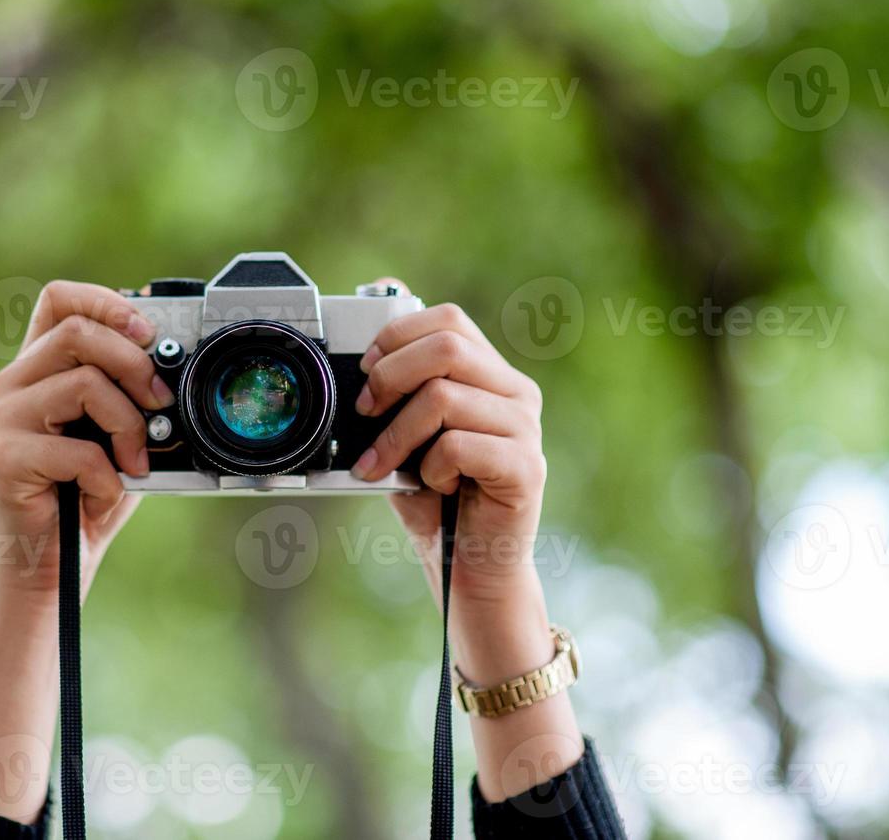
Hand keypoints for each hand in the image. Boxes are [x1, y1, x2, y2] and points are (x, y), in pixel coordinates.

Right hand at [0, 280, 171, 822]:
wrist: (51, 567)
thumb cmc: (89, 497)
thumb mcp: (125, 433)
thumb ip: (139, 391)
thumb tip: (176, 351)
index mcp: (40, 368)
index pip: (60, 299)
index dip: (107, 302)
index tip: (149, 331)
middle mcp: (13, 385)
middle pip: (76, 331)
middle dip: (135, 362)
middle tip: (160, 401)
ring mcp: (2, 419)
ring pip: (80, 382)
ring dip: (127, 423)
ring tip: (135, 459)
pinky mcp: (2, 458)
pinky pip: (75, 447)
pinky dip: (107, 473)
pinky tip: (105, 491)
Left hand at [350, 283, 583, 799]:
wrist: (467, 568)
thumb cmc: (435, 501)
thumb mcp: (404, 435)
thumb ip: (395, 390)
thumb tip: (364, 340)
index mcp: (490, 375)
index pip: (449, 319)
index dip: (398, 335)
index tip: (364, 368)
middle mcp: (515, 393)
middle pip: (448, 345)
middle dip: (390, 376)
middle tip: (362, 413)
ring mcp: (526, 429)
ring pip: (445, 396)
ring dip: (397, 435)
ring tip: (383, 466)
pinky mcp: (526, 469)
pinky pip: (459, 445)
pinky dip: (430, 467)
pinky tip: (433, 487)